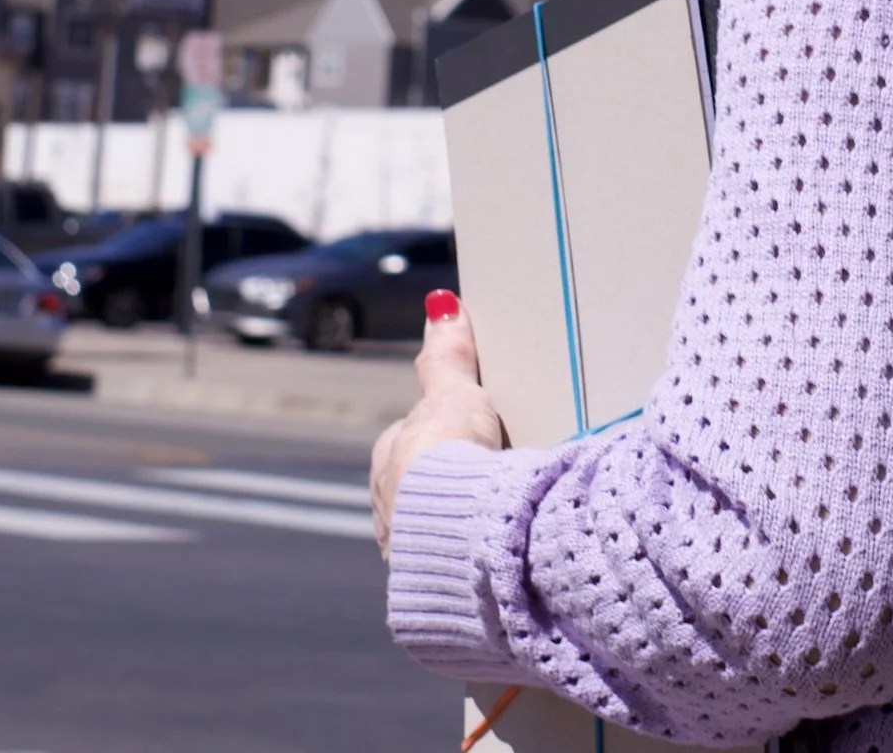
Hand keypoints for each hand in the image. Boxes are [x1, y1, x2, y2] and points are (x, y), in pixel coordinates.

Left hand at [372, 290, 505, 558]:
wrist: (457, 534)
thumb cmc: (449, 460)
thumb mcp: (456, 396)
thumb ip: (448, 356)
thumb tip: (441, 304)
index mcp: (390, 464)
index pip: (414, 441)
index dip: (450, 436)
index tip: (483, 436)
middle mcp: (390, 511)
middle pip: (424, 488)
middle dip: (455, 484)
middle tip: (498, 478)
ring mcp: (409, 552)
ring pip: (436, 529)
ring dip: (462, 526)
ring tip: (502, 523)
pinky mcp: (434, 588)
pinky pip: (454, 569)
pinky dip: (472, 563)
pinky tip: (497, 561)